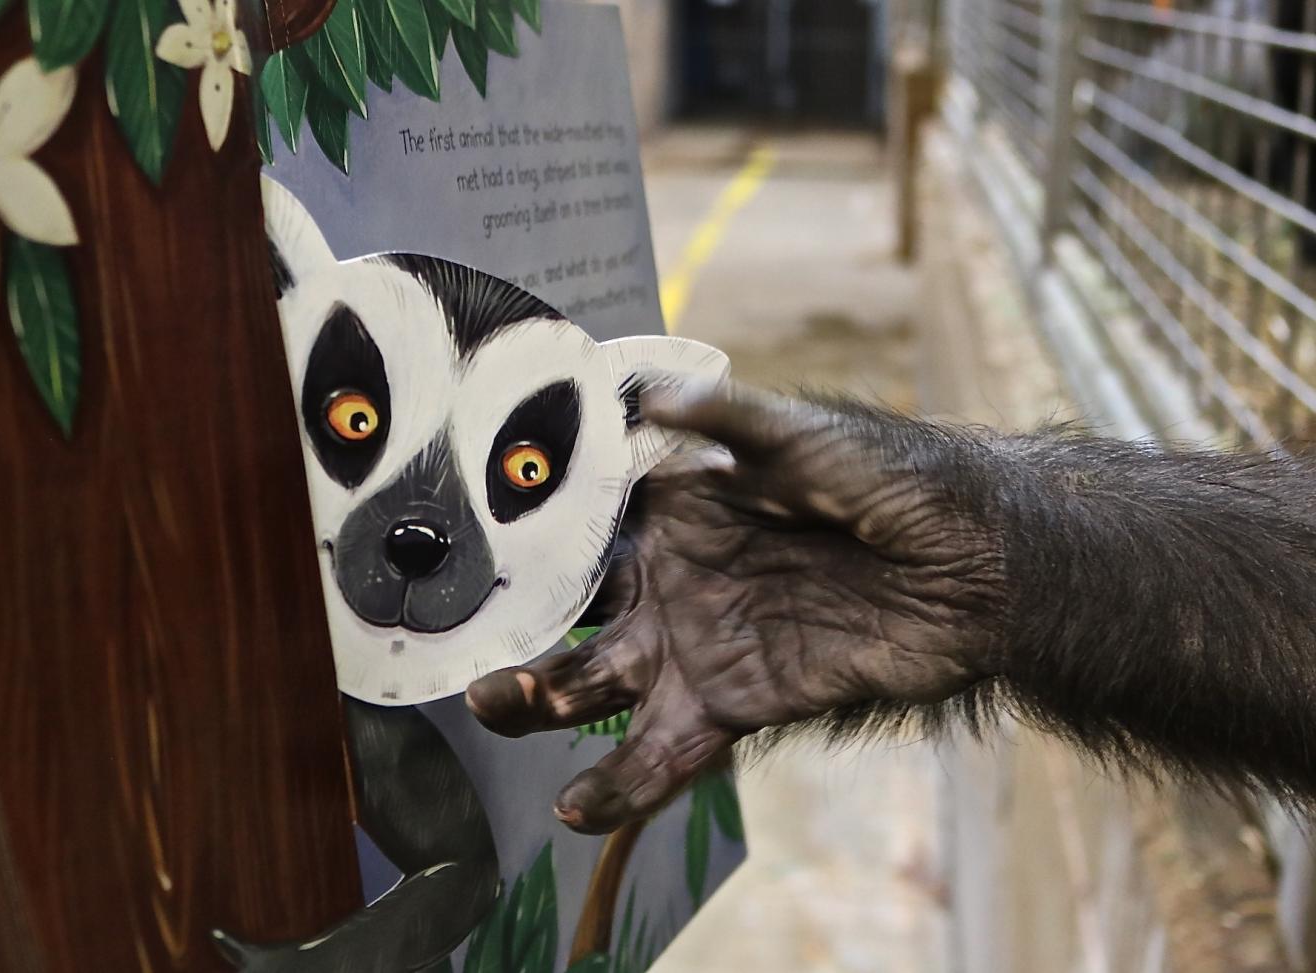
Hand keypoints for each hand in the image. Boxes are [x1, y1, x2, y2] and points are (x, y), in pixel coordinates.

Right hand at [465, 381, 1007, 833]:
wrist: (979, 568)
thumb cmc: (895, 480)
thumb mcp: (809, 438)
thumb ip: (732, 421)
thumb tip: (651, 391)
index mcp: (675, 509)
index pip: (582, 525)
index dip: (523, 537)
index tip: (463, 542)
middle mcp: (671, 580)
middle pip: (571, 612)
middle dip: (517, 628)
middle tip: (475, 638)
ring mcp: (697, 645)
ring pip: (597, 685)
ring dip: (543, 702)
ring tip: (505, 704)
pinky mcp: (735, 703)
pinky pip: (662, 751)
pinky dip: (619, 784)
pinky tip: (578, 807)